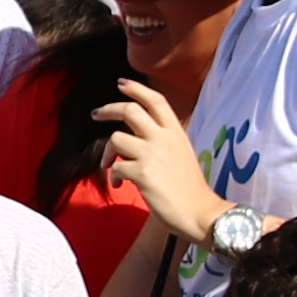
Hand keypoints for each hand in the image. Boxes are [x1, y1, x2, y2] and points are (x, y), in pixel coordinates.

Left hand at [97, 81, 224, 241]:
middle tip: (96, 114)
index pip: (156, 100)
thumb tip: (139, 136)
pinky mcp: (143, 173)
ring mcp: (153, 154)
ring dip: (107, 153)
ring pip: (115, 139)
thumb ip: (163, 141)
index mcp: (176, 132)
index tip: (121, 83)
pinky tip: (119, 185)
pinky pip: (116, 167)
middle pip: (130, 110)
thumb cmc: (190, 189)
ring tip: (110, 166)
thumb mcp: (182, 154)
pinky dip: (113, 176)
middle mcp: (164, 138)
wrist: (200, 212)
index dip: (137, 89)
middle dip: (108, 109)